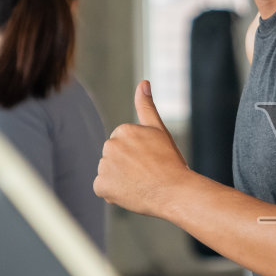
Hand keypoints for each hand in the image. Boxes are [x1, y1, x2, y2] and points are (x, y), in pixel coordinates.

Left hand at [94, 81, 189, 217]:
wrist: (174, 191)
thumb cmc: (170, 162)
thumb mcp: (159, 131)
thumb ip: (146, 107)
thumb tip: (143, 83)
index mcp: (123, 130)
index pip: (123, 145)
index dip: (136, 156)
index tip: (150, 161)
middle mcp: (110, 145)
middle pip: (113, 157)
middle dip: (125, 166)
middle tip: (146, 174)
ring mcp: (104, 166)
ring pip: (107, 173)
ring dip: (119, 180)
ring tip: (140, 184)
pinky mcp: (101, 185)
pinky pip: (103, 189)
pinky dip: (113, 193)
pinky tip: (130, 193)